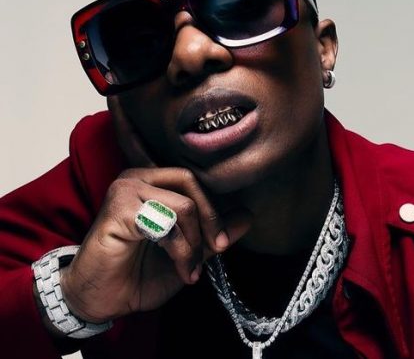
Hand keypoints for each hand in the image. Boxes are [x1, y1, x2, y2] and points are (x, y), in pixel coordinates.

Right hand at [58, 97, 251, 323]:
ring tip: (190, 268)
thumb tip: (247, 216)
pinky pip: (167, 223)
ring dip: (194, 243)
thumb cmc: (139, 273)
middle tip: (215, 249)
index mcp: (152, 182)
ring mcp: (125, 190)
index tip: (221, 242)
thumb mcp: (188, 252)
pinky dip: (181, 251)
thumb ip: (214, 233)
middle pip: (191, 183)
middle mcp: (137, 178)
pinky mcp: (118, 210)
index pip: (194, 180)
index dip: (214, 210)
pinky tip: (181, 269)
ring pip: (183, 205)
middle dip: (209, 219)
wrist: (101, 300)